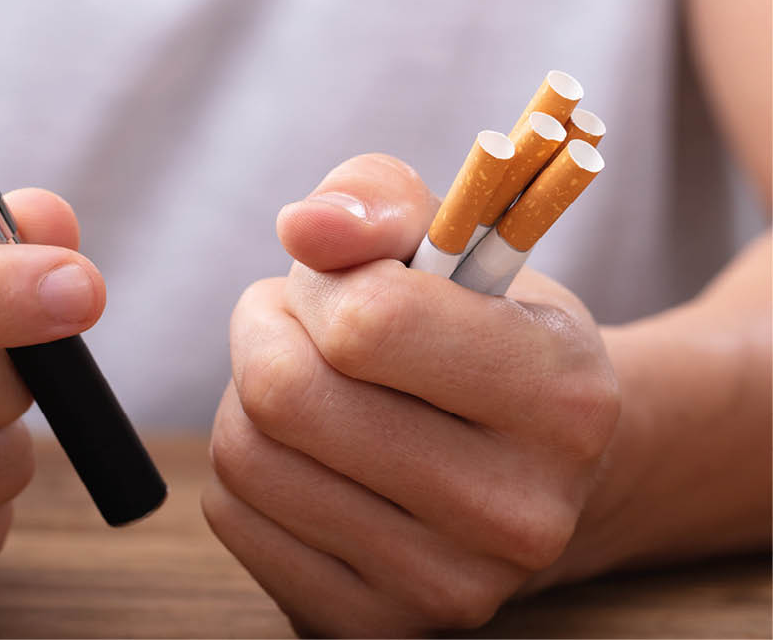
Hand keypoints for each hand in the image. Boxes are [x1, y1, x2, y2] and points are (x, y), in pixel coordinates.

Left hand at [203, 155, 620, 636]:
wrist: (540, 473)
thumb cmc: (484, 336)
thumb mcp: (458, 240)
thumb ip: (376, 198)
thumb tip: (303, 226)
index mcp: (562, 398)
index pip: (366, 323)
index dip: (322, 283)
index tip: (341, 283)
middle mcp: (518, 512)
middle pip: (283, 395)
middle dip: (267, 332)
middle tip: (301, 324)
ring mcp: (448, 587)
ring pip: (244, 456)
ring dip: (248, 396)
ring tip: (310, 384)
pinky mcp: (374, 625)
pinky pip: (234, 516)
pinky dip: (247, 466)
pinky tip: (306, 452)